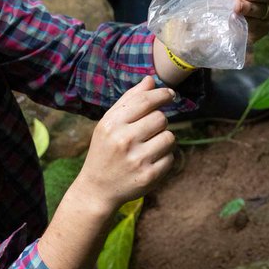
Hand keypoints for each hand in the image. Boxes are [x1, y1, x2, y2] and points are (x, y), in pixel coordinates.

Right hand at [73, 76, 174, 210]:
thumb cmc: (104, 151)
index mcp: (112, 124)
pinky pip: (171, 157)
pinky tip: (150, 161)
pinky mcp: (149, 176)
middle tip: (148, 131)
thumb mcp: (108, 124)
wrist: (97, 189)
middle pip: (161, 118)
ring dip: (164, 140)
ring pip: (170, 137)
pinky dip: (164, 157)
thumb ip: (129, 101)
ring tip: (149, 147)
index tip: (170, 94)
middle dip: (159, 122)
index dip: (162, 95)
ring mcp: (137, 159)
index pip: (145, 101)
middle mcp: (124, 140)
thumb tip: (150, 80)